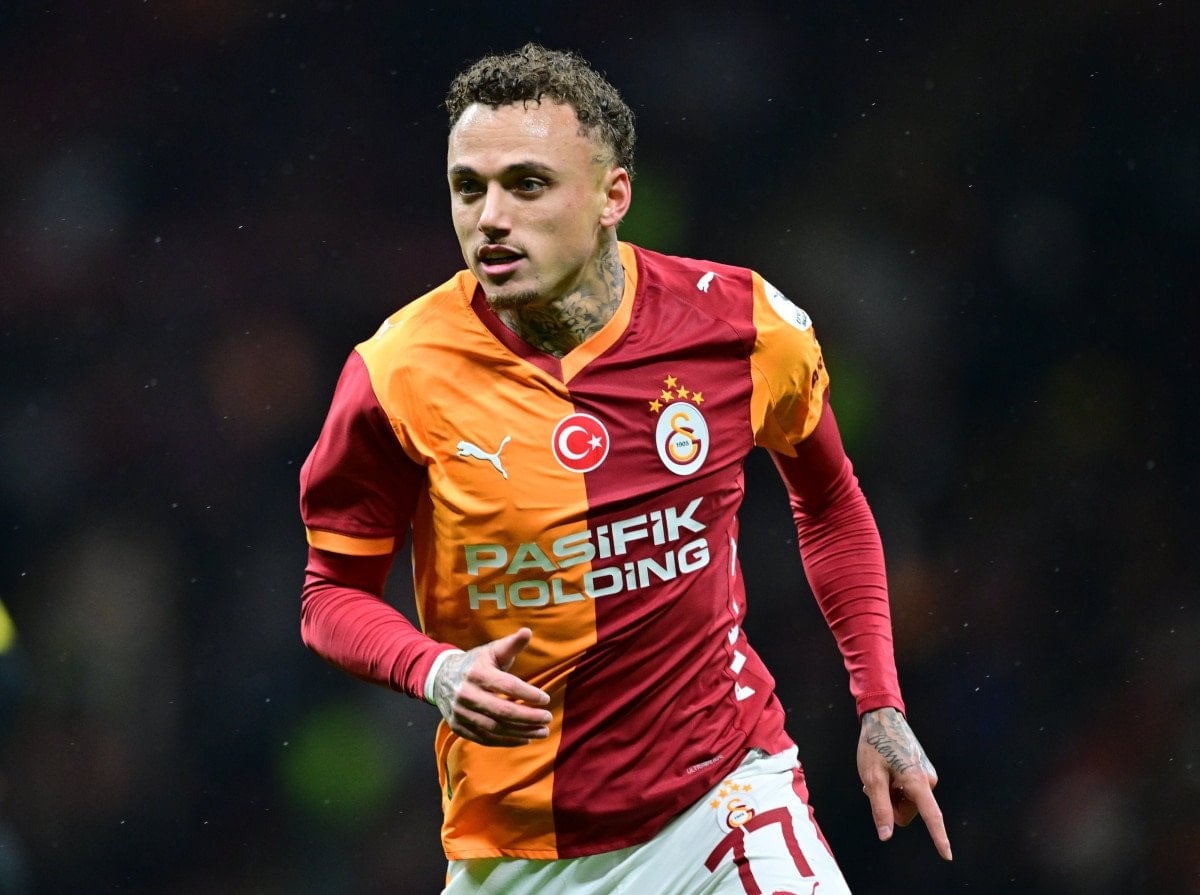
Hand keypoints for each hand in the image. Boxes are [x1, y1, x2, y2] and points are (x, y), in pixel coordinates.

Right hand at [431, 627, 551, 746]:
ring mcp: (461, 713)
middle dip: (528, 717)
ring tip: (542, 732)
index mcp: (477, 673)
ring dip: (521, 732)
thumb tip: (528, 631)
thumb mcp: (491, 651)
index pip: (507, 686)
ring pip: (495, 728)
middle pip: (502, 711)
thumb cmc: (475, 663)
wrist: (440, 677)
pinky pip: (485, 738)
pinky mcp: (458, 727)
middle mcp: (466, 694)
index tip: (546, 699)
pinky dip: (507, 741)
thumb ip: (511, 645)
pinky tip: (524, 738)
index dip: (528, 694)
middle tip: (547, 719)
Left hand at [857, 707, 952, 860]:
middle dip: (891, 804)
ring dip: (892, 795)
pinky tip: (887, 773)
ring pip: (907, 804)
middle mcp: (928, 780)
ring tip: (882, 775)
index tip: (947, 856)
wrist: (884, 718)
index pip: (931, 816)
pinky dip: (896, 788)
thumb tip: (886, 835)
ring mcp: (928, 776)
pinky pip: (910, 793)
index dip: (938, 838)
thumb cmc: (875, 746)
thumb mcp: (872, 777)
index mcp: (917, 781)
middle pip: (908, 813)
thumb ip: (880, 808)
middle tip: (876, 783)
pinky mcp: (924, 773)